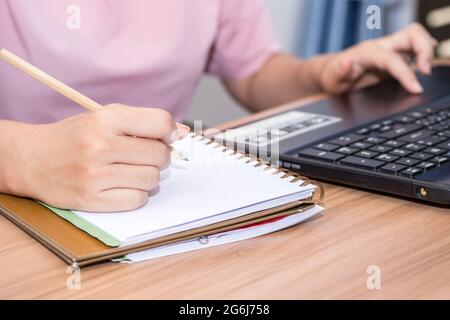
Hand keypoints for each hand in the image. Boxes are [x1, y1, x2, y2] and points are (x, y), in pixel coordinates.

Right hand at [5, 104, 189, 211]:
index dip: (169, 131)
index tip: (165, 137)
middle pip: (159, 155)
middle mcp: (100, 146)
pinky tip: (123, 185)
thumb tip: (183, 133)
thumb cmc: (75, 137)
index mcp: (105, 119)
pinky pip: (137, 199)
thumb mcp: (105, 118)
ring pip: (152, 179)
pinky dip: (137, 194)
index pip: (160, 122)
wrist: (32, 159)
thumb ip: (143, 122)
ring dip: (149, 176)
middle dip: (160, 156)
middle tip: (145, 156)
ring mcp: (95, 175)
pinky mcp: (91, 200)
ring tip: (131, 170)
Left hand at [319, 23, 437, 94]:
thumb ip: (339, 72)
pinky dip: (423, 55)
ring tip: (426, 70)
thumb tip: (346, 64)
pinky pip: (414, 49)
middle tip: (425, 71)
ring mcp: (390, 51)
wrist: (332, 72)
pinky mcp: (395, 58)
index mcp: (368, 52)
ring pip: (416, 38)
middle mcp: (381, 47)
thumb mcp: (332, 78)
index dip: (405, 73)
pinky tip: (423, 67)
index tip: (415, 88)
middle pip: (411, 34)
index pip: (392, 59)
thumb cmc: (333, 75)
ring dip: (426, 51)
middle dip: (424, 50)